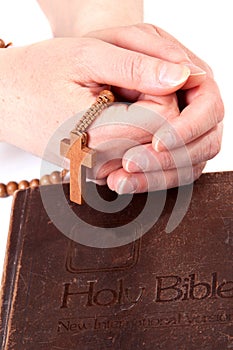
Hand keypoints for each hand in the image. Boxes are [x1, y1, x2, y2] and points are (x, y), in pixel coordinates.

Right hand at [0, 35, 190, 155]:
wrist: (2, 101)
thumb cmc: (37, 74)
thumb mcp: (86, 56)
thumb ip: (136, 65)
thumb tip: (182, 74)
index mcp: (100, 135)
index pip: (164, 118)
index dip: (159, 89)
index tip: (133, 74)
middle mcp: (102, 162)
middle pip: (158, 134)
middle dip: (150, 103)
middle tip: (117, 85)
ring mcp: (97, 170)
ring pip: (146, 144)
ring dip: (139, 116)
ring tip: (108, 99)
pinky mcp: (94, 169)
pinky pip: (130, 151)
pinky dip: (129, 130)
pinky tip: (106, 115)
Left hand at [86, 24, 223, 192]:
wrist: (78, 69)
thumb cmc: (98, 53)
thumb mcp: (112, 49)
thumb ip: (141, 62)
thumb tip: (181, 77)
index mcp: (189, 76)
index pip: (207, 106)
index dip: (187, 128)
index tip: (157, 141)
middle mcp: (192, 106)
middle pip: (205, 141)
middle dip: (171, 158)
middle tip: (131, 164)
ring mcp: (182, 132)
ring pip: (189, 164)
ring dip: (157, 177)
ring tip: (118, 180)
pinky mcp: (167, 151)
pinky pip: (168, 174)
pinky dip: (145, 181)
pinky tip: (118, 181)